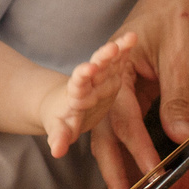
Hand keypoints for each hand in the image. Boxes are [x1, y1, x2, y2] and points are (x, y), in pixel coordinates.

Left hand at [37, 31, 139, 157]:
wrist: (63, 103)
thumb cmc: (63, 119)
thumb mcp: (61, 129)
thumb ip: (60, 136)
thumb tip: (56, 151)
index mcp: (76, 95)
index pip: (79, 85)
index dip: (83, 76)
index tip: (86, 69)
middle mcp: (88, 82)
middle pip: (96, 68)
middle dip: (102, 58)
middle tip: (110, 49)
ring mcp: (100, 75)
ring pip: (107, 60)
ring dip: (115, 51)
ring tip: (126, 39)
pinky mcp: (111, 72)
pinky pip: (119, 58)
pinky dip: (125, 47)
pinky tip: (132, 37)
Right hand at [90, 0, 188, 188]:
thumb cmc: (181, 15)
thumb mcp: (181, 59)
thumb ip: (177, 99)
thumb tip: (181, 138)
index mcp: (118, 68)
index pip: (124, 116)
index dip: (137, 147)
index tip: (150, 173)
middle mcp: (113, 77)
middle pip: (106, 129)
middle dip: (113, 167)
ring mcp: (123, 83)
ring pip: (114, 128)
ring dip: (119, 160)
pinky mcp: (136, 86)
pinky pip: (129, 120)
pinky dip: (132, 144)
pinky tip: (138, 165)